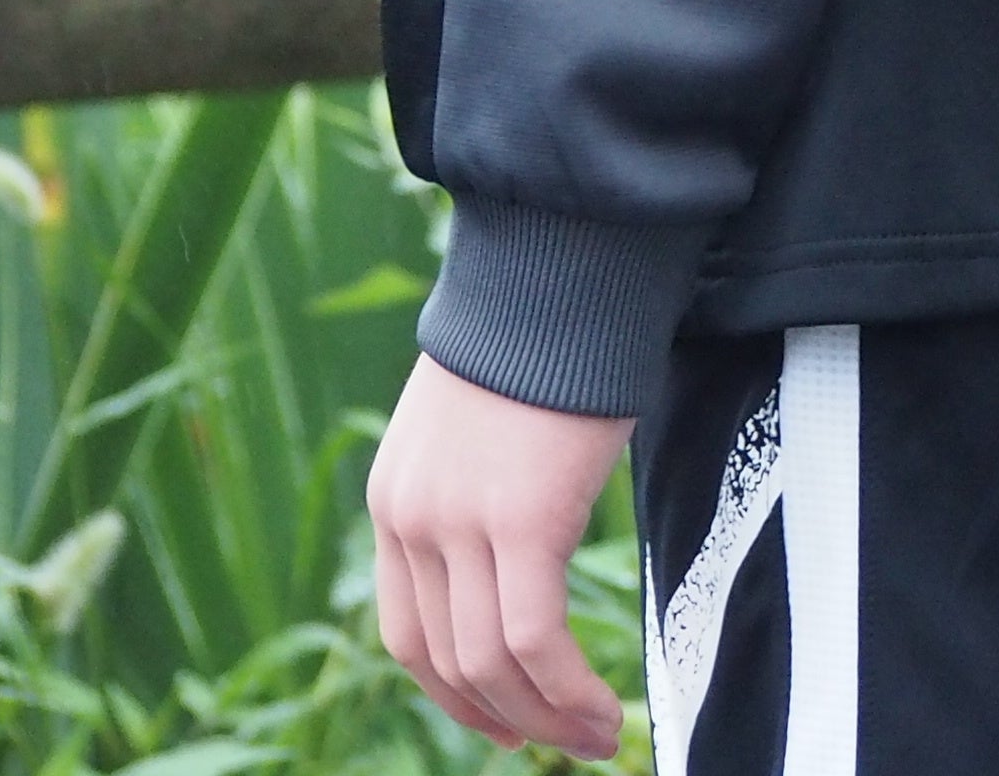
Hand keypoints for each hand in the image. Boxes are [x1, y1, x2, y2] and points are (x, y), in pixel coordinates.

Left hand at [369, 352, 635, 759]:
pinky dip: (567, 690)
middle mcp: (412, 520)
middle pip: (446, 662)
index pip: (409, 634)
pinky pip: (535, 638)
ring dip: (546, 716)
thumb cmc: (543, 338)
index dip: (457, 694)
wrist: (560, 269)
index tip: (506, 720)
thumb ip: (477, 495)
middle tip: (561, 744)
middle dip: (506, 717)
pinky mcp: (519, 521)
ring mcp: (459, 523)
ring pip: (491, 663)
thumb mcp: (480, 428)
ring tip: (594, 739)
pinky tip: (603, 709)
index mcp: (396, 503)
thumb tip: (517, 557)